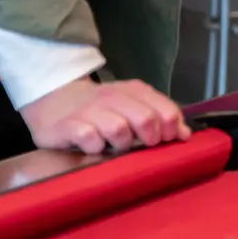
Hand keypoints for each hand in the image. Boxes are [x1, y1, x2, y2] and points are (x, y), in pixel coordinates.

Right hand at [21, 77, 190, 155]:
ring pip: (118, 129)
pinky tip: (94, 148)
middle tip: (143, 146)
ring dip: (122, 144)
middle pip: (145, 119)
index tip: (166, 140)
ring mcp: (90, 110)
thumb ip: (159, 116)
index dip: (171, 129)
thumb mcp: (131, 105)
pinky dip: (95, 147)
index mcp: (134, 91)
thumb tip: (184, 134)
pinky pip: (89, 137)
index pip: (165, 110)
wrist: (53, 100)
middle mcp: (113, 96)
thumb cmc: (99, 108)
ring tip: (116, 147)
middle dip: (150, 138)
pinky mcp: (68, 125)